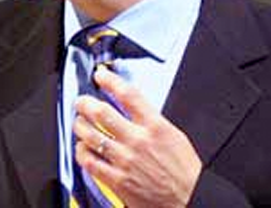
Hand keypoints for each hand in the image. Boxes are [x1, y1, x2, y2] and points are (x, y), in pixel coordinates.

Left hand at [73, 66, 201, 207]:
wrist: (191, 200)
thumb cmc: (185, 172)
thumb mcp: (174, 136)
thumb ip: (150, 121)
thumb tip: (132, 107)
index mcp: (155, 127)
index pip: (128, 95)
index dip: (110, 80)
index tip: (101, 75)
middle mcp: (138, 141)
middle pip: (102, 112)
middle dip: (85, 103)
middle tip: (81, 101)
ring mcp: (125, 160)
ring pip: (90, 135)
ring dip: (80, 125)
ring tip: (79, 122)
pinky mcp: (117, 180)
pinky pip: (89, 162)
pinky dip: (81, 152)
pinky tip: (82, 148)